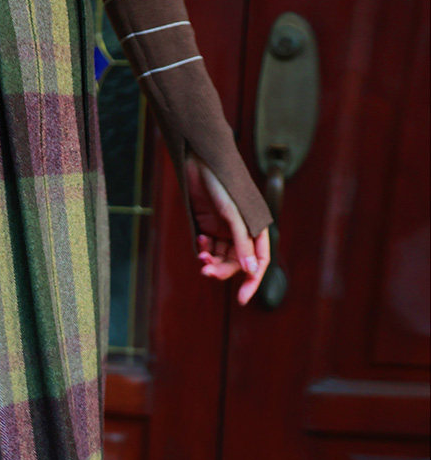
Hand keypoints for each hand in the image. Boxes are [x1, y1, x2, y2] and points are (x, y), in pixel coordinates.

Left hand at [184, 149, 269, 305]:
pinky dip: (204, 249)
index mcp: (257, 229)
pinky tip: (200, 240)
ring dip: (211, 261)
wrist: (200, 160)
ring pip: (221, 258)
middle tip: (206, 271)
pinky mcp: (209, 225)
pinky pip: (209, 248)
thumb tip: (251, 272)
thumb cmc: (222, 184)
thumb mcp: (233, 216)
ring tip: (202, 257)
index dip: (252, 281)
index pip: (259, 262)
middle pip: (236, 263)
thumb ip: (241, 244)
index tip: (242, 299)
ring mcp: (225, 230)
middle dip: (222, 270)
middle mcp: (243, 232)